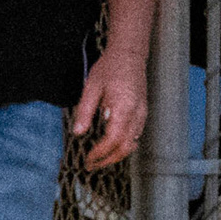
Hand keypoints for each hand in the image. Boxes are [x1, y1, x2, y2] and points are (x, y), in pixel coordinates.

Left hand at [72, 48, 147, 169]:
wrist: (130, 54)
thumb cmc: (109, 68)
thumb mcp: (91, 87)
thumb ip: (85, 111)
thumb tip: (78, 133)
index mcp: (123, 107)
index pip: (113, 139)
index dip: (99, 153)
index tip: (87, 159)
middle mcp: (136, 114)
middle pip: (125, 147)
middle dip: (108, 160)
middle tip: (91, 165)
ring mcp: (142, 114)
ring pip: (132, 144)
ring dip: (115, 155)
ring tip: (98, 159)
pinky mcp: (142, 113)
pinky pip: (135, 136)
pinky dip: (123, 146)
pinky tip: (110, 146)